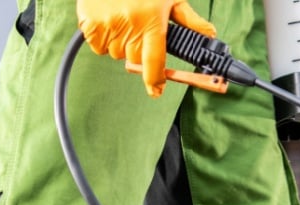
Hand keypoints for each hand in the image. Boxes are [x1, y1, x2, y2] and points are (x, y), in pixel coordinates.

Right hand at [76, 0, 215, 96]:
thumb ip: (189, 19)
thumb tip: (210, 35)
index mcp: (151, 21)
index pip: (154, 61)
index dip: (154, 79)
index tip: (156, 90)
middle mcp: (130, 25)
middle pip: (134, 59)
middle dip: (138, 50)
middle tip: (138, 30)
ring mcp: (107, 25)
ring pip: (115, 53)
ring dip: (120, 44)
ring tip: (123, 20)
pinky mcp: (89, 23)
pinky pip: (97, 46)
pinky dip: (102, 38)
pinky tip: (108, 20)